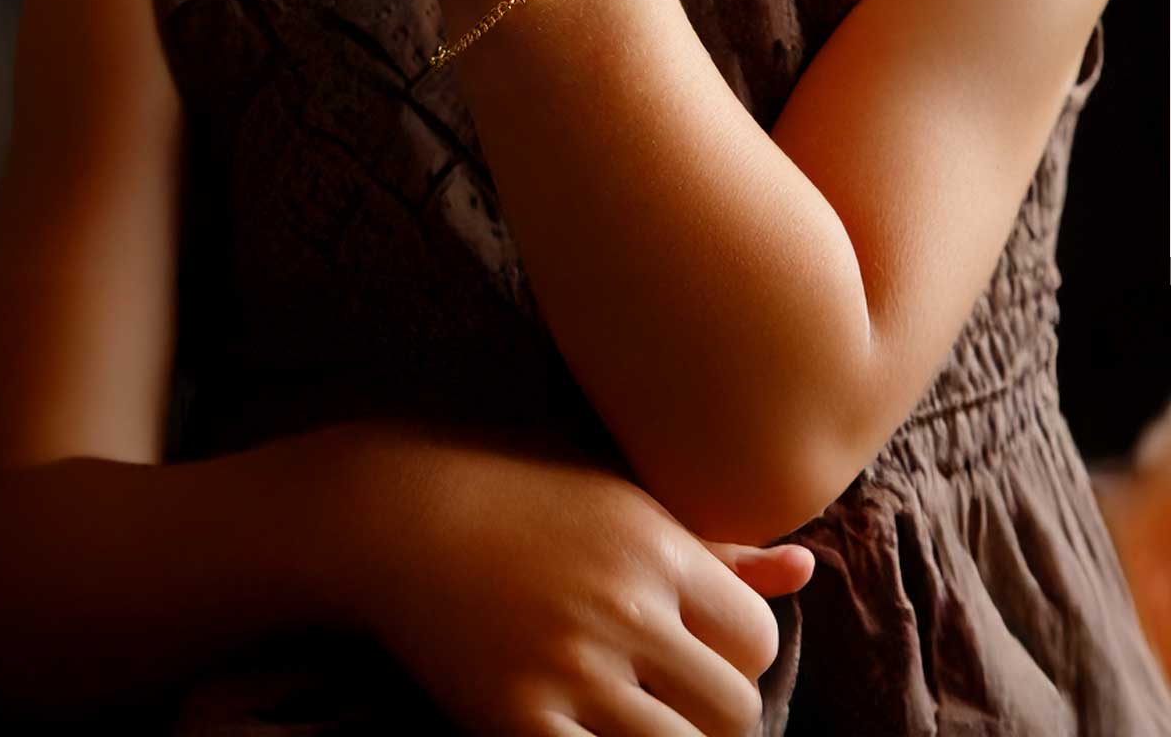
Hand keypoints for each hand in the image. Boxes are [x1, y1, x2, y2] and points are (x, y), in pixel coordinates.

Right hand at [333, 419, 813, 736]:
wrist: (397, 508)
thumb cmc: (518, 491)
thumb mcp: (622, 501)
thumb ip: (716, 548)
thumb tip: (806, 572)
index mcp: (656, 545)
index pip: (756, 640)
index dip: (738, 659)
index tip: (697, 653)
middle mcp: (623, 605)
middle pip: (733, 711)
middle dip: (713, 716)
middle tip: (670, 701)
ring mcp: (569, 666)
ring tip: (638, 724)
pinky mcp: (514, 719)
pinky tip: (589, 735)